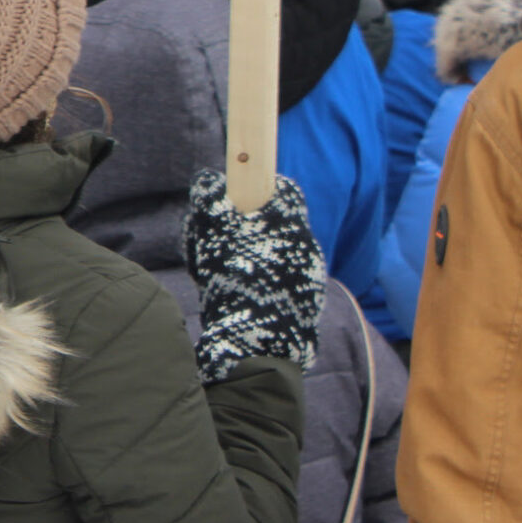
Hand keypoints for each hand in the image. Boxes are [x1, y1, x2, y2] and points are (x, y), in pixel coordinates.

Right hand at [183, 170, 325, 382]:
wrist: (259, 342)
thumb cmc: (236, 277)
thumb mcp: (212, 227)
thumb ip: (209, 196)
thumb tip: (209, 180)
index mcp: (291, 223)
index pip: (286, 191)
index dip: (260, 190)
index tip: (236, 200)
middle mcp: (308, 247)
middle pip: (281, 224)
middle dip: (252, 229)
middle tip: (221, 241)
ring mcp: (311, 278)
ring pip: (281, 256)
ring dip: (257, 259)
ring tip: (226, 275)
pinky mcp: (309, 306)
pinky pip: (284, 284)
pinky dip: (265, 285)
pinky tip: (241, 298)